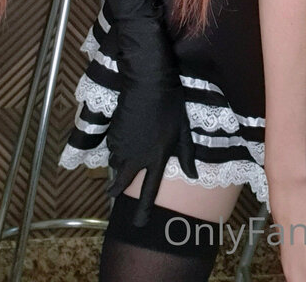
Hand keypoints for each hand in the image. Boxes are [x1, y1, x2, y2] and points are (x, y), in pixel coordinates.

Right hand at [104, 16, 197, 225]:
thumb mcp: (184, 130)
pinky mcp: (113, 133)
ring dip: (119, 161)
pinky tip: (126, 134)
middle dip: (115, 189)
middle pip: (121, 181)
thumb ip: (186, 155)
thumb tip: (193, 176)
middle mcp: (136, 157)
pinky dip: (117, 145)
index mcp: (157, 157)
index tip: (139, 224)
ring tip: (128, 152)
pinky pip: (112, 146)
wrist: (148, 82)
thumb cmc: (171, 104)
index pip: (149, 190)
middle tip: (112, 193)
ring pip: (116, 162)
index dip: (144, 209)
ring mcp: (122, 145)